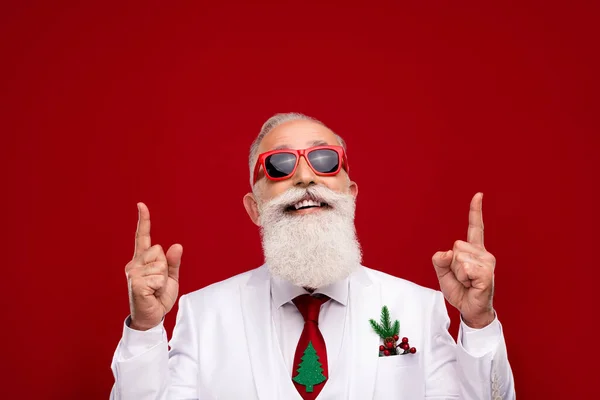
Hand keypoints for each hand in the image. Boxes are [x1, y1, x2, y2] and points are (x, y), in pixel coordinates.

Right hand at [125, 202, 182, 330]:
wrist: (151, 318)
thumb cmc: (158, 297)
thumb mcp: (170, 278)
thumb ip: (173, 262)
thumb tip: (176, 246)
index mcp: (141, 260)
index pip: (143, 237)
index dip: (144, 221)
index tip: (141, 205)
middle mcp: (134, 264)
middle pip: (159, 250)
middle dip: (165, 267)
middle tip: (158, 283)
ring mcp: (133, 273)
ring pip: (160, 264)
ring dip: (163, 279)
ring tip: (155, 289)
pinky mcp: (136, 283)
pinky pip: (159, 277)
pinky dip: (161, 287)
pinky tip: (152, 294)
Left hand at [432, 193, 495, 328]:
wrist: (470, 309)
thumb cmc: (460, 290)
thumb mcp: (443, 274)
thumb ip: (440, 261)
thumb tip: (447, 252)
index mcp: (474, 250)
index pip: (475, 228)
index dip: (475, 211)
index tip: (478, 195)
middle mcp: (483, 253)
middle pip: (456, 246)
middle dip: (452, 264)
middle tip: (462, 277)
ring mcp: (487, 263)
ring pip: (459, 258)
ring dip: (457, 273)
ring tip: (467, 282)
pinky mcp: (487, 274)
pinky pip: (465, 269)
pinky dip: (463, 278)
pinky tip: (472, 285)